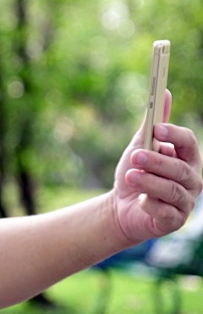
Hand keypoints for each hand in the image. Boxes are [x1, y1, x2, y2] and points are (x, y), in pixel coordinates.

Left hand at [112, 91, 201, 242]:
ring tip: (129, 176)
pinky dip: (149, 204)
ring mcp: (185, 202)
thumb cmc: (135, 175)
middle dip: (156, 161)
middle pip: (179, 168)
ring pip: (171, 189)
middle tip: (135, 156)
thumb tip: (163, 92)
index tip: (157, 129)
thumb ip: (151, 125)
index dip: (176, 135)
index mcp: (186, 159)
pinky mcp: (174, 221)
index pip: (189, 143)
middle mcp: (192, 180)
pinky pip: (165, 211)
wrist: (121, 208)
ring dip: (148, 182)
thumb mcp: (139, 147)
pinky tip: (139, 201)